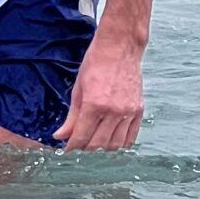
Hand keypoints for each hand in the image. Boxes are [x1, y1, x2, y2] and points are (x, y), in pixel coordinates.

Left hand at [58, 31, 144, 150]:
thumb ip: (70, 117)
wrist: (119, 49)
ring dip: (102, 147)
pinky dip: (120, 143)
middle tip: (78, 143)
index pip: (81, 137)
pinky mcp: (139, 110)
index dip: (72, 146)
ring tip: (93, 141)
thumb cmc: (95, 65)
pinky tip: (110, 139)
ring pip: (115, 144)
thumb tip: (60, 136)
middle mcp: (113, 111)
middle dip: (85, 148)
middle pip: (98, 144)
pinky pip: (130, 137)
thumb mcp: (77, 90)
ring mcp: (128, 112)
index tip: (67, 148)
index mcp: (94, 105)